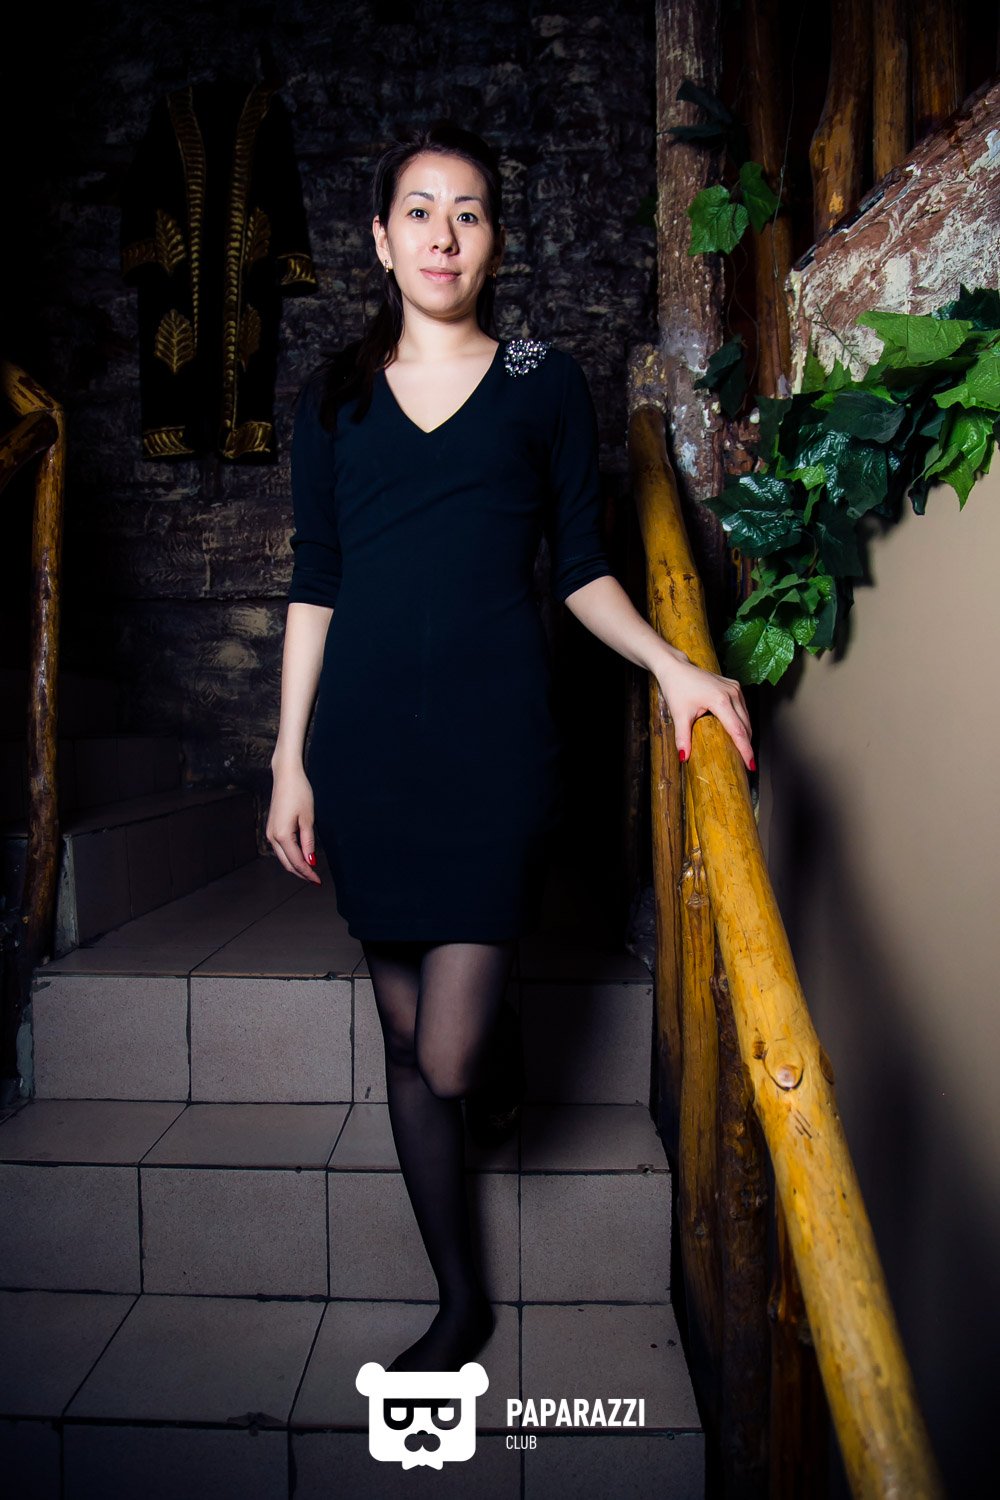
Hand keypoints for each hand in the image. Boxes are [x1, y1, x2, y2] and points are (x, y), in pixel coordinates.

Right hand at [266, 762, 321, 882]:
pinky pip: (281, 848)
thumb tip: (310, 861)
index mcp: (282, 835)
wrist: (286, 776)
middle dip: (301, 873)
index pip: (296, 862)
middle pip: (287, 863)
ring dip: (296, 865)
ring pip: (283, 857)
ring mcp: (270, 832)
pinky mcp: (272, 828)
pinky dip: (291, 856)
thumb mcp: (308, 819)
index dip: (308, 873)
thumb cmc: (299, 793)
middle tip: (315, 880)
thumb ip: (308, 842)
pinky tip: (301, 857)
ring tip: (310, 871)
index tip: (318, 881)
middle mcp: (272, 836)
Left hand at [655, 653, 754, 771]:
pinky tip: (739, 733)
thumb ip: (683, 737)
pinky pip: (743, 709)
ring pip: (746, 717)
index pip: (738, 731)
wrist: (675, 667)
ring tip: (744, 752)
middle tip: (747, 765)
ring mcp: (735, 688)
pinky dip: (743, 722)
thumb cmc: (676, 687)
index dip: (745, 750)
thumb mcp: (679, 714)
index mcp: (721, 700)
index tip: (751, 765)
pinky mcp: (734, 686)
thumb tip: (684, 757)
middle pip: (746, 725)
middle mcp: (732, 693)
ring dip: (746, 734)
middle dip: (747, 745)